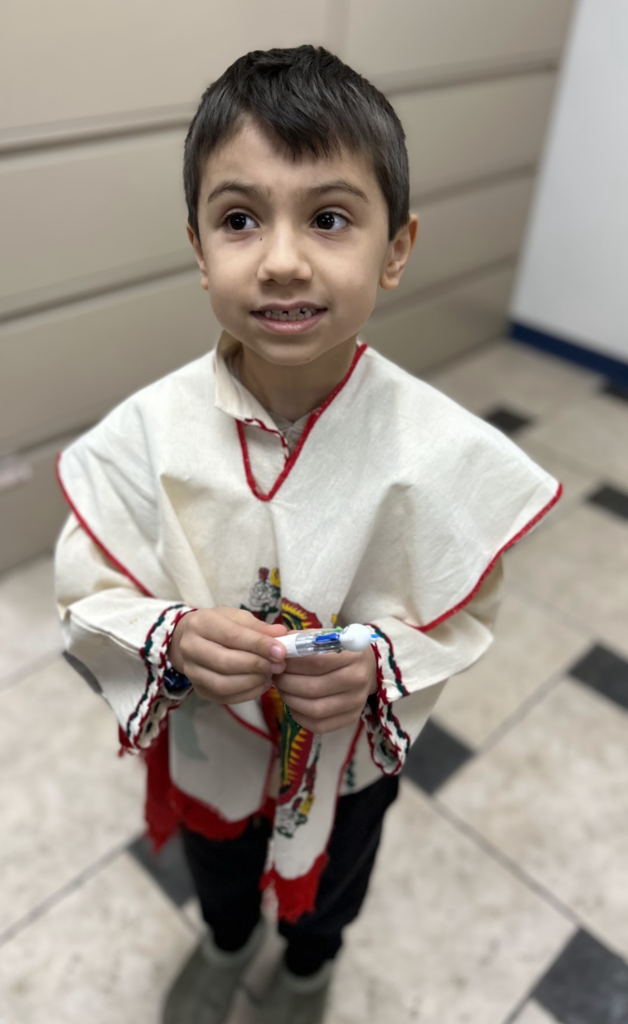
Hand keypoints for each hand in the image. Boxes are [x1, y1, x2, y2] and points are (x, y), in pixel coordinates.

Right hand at [168, 608, 286, 703]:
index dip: (258, 645)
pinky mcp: (198, 690)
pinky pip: (225, 697)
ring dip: (252, 682)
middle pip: (225, 663)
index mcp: (200, 624)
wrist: (190, 639)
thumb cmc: (219, 625)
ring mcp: (192, 672)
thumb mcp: (237, 618)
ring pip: (223, 684)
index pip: (231, 636)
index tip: (281, 651)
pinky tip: (262, 684)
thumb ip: (258, 627)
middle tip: (279, 665)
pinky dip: (248, 693)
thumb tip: (281, 635)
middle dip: (256, 665)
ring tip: (271, 674)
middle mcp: (190, 648)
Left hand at [274, 646, 377, 733]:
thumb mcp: (325, 636)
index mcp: (353, 653)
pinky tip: (294, 705)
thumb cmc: (339, 649)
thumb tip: (277, 646)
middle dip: (287, 683)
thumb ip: (302, 639)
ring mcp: (356, 701)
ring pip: (315, 709)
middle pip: (313, 687)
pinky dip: (300, 716)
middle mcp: (358, 678)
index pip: (316, 661)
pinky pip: (320, 725)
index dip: (292, 663)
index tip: (278, 661)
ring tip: (282, 690)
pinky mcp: (352, 717)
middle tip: (276, 677)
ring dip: (291, 700)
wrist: (367, 666)